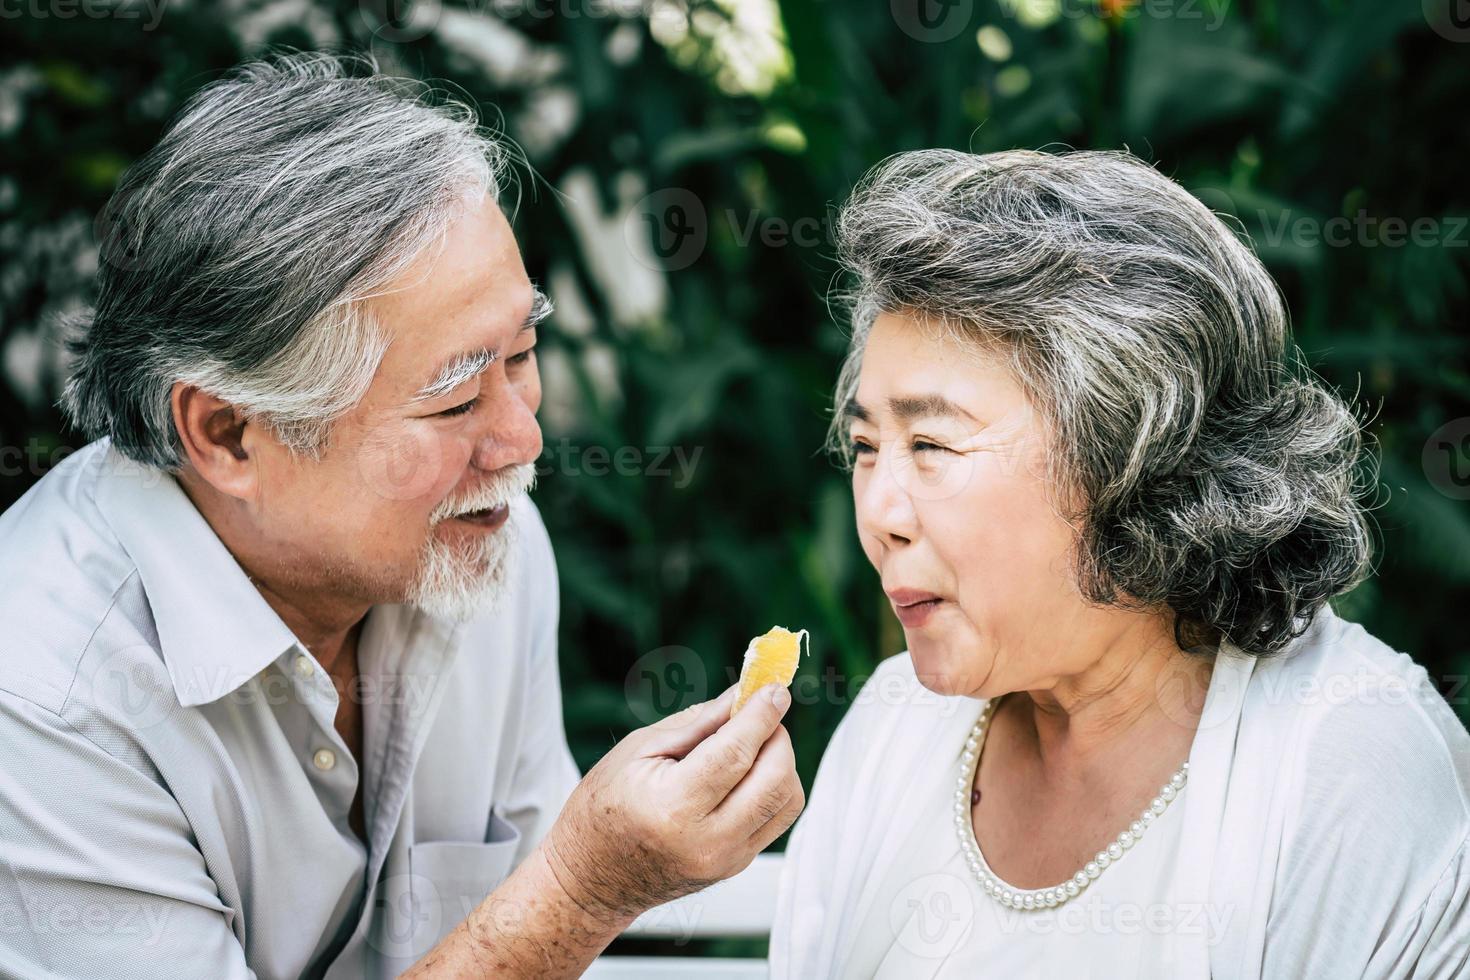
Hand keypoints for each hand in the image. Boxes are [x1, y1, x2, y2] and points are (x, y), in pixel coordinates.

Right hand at [539, 681, 803, 922]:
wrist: (592, 877)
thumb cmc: (604, 805)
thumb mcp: (639, 749)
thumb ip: (699, 722)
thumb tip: (744, 694)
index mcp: (673, 807)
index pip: (736, 754)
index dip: (761, 715)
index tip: (775, 688)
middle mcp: (707, 840)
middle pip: (775, 779)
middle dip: (777, 736)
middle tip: (761, 713)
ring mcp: (726, 859)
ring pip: (787, 800)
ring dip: (781, 762)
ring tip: (751, 744)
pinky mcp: (737, 865)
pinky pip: (777, 819)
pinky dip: (773, 787)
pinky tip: (747, 773)